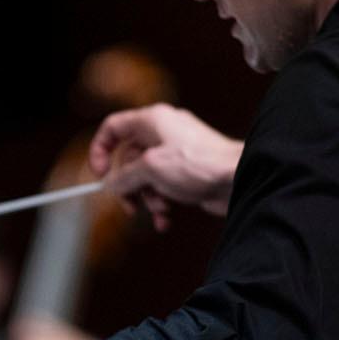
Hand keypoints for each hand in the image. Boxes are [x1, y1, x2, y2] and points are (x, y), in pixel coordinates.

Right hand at [88, 103, 242, 229]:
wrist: (239, 178)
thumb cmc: (201, 164)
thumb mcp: (151, 169)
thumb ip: (124, 176)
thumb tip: (111, 185)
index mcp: (152, 121)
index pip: (113, 127)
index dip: (100, 150)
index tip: (99, 174)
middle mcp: (162, 133)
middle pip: (127, 159)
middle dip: (127, 186)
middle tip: (130, 205)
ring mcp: (174, 153)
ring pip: (144, 176)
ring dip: (146, 198)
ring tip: (159, 210)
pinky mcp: (186, 172)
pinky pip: (162, 187)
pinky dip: (160, 203)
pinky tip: (166, 218)